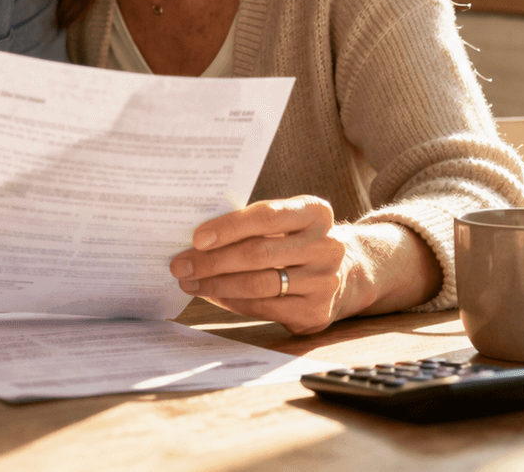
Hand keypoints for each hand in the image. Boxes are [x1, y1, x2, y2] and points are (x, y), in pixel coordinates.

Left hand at [169, 196, 351, 334]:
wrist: (343, 273)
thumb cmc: (294, 240)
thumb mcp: (284, 222)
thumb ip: (250, 224)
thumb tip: (196, 239)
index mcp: (315, 212)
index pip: (266, 216)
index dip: (229, 227)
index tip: (196, 238)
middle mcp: (326, 246)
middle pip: (258, 253)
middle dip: (212, 261)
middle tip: (181, 265)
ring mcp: (325, 281)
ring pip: (259, 284)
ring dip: (217, 285)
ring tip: (190, 282)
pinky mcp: (317, 312)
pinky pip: (264, 308)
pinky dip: (233, 302)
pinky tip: (213, 296)